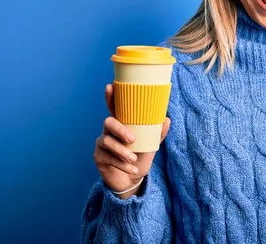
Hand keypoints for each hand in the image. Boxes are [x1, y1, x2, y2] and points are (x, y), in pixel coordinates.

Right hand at [93, 84, 170, 198]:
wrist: (132, 180)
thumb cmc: (139, 157)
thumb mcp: (150, 145)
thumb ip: (157, 133)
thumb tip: (166, 119)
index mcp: (121, 124)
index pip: (114, 108)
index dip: (111, 97)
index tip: (110, 86)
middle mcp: (108, 131)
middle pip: (108, 122)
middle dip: (120, 129)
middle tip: (132, 139)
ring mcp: (101, 144)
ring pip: (107, 141)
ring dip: (122, 151)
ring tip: (134, 159)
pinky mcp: (98, 157)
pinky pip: (108, 158)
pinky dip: (122, 164)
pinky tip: (133, 168)